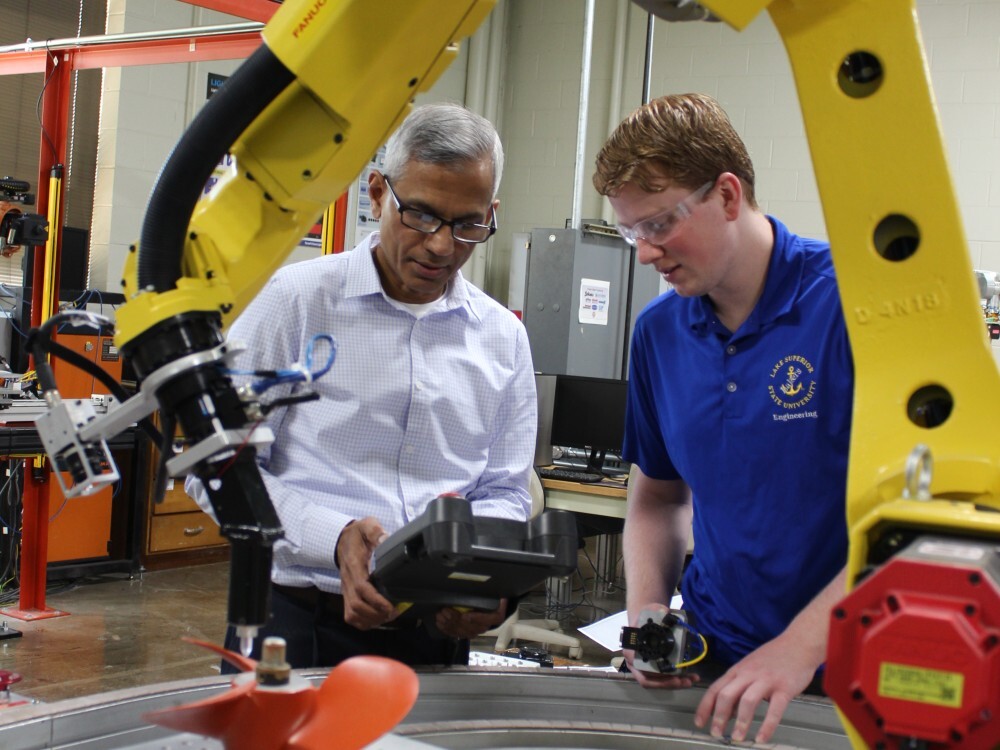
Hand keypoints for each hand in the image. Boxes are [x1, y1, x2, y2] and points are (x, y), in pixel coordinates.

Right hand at [336, 517, 397, 629]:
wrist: (342, 540)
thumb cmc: (357, 535)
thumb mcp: (366, 526)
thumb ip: (375, 532)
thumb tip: (385, 540)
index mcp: (353, 565)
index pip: (361, 587)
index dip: (376, 600)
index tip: (390, 605)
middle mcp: (347, 580)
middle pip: (356, 605)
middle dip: (376, 613)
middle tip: (394, 612)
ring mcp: (345, 589)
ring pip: (352, 613)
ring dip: (371, 619)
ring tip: (388, 616)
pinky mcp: (346, 595)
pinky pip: (350, 615)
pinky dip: (363, 622)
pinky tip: (376, 619)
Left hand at [434, 598, 506, 639]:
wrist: (489, 611)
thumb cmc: (490, 602)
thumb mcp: (496, 599)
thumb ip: (500, 600)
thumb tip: (502, 598)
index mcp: (494, 618)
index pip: (486, 620)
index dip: (475, 619)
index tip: (465, 615)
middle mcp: (483, 628)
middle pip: (469, 627)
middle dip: (455, 620)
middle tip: (445, 611)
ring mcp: (473, 632)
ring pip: (460, 631)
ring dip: (449, 624)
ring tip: (440, 615)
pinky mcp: (463, 633)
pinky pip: (454, 633)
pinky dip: (446, 629)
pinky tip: (439, 622)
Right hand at [623, 603, 699, 689]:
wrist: (645, 620)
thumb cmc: (646, 617)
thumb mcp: (651, 610)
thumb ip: (657, 610)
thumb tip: (665, 612)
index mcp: (631, 650)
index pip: (641, 668)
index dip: (656, 674)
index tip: (671, 673)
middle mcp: (634, 663)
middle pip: (649, 680)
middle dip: (669, 683)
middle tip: (685, 681)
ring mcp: (642, 668)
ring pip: (656, 682)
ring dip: (674, 683)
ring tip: (691, 680)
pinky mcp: (653, 669)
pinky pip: (661, 679)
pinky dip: (675, 680)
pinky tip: (689, 677)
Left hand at [693, 633, 816, 743]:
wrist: (798, 643)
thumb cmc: (774, 656)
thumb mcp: (749, 667)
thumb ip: (738, 686)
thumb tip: (729, 710)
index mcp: (738, 670)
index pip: (715, 689)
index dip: (705, 707)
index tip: (699, 722)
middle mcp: (748, 674)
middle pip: (727, 695)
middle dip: (719, 716)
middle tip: (716, 733)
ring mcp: (766, 680)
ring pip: (747, 701)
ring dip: (741, 722)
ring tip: (737, 738)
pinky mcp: (784, 688)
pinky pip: (774, 710)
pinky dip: (767, 726)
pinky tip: (762, 738)